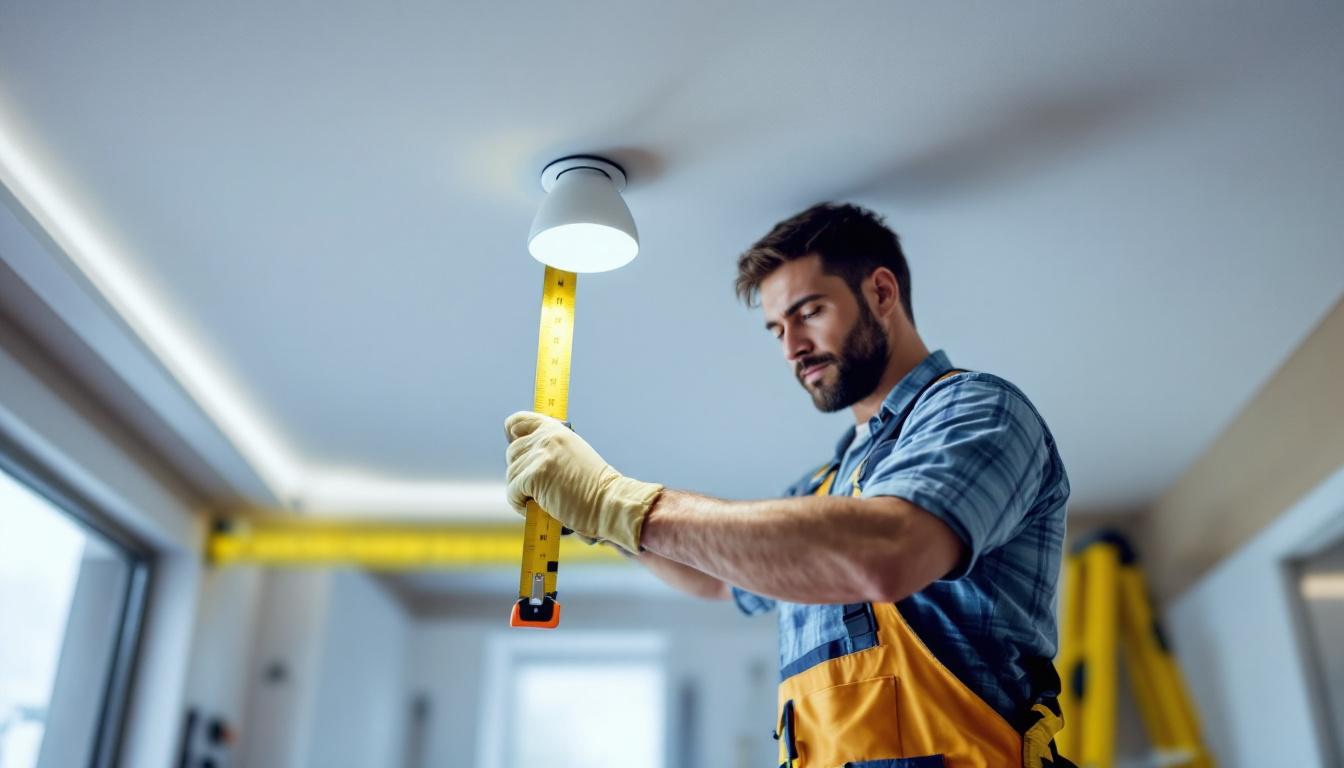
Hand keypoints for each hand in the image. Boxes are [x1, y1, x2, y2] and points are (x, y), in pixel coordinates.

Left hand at [504, 411, 662, 552]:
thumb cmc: (594, 488)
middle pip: (512, 453)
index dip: (513, 434)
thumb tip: (521, 460)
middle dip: (520, 472)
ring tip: (544, 502)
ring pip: (512, 475)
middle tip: (539, 488)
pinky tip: (541, 509)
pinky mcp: (535, 475)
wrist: (609, 503)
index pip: (519, 421)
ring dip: (522, 492)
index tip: (514, 445)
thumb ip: (550, 450)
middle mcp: (546, 437)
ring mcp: (540, 455)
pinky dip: (521, 505)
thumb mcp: (572, 455)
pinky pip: (513, 492)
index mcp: (556, 429)